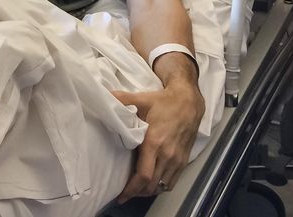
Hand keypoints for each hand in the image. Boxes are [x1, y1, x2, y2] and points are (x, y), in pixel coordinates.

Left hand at [112, 80, 204, 202]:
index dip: (131, 189)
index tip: (120, 196)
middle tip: (124, 195)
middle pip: (151, 186)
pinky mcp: (184, 160)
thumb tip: (104, 97)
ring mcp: (177, 159)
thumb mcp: (140, 99)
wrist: (188, 102)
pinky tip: (151, 184)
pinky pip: (172, 181)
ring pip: (162, 186)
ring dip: (148, 191)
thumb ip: (121, 100)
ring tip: (135, 190)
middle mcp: (167, 155)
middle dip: (136, 193)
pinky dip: (160, 187)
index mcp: (154, 143)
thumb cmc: (163, 102)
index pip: (143, 175)